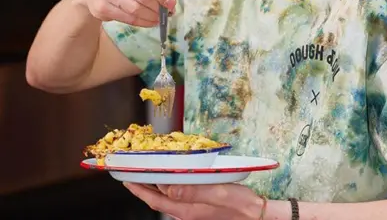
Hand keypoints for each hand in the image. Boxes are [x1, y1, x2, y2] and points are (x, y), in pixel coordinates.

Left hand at [123, 182, 265, 219]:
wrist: (257, 216)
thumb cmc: (240, 204)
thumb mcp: (217, 193)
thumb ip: (192, 190)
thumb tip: (166, 188)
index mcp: (187, 209)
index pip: (155, 200)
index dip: (139, 189)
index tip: (126, 178)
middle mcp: (187, 212)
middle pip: (158, 200)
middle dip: (143, 187)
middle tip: (133, 173)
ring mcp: (194, 211)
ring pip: (168, 200)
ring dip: (156, 188)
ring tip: (148, 174)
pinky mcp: (201, 208)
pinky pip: (179, 198)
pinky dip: (170, 188)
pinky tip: (174, 180)